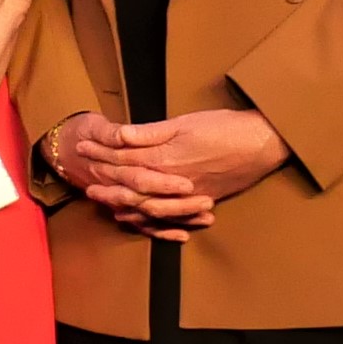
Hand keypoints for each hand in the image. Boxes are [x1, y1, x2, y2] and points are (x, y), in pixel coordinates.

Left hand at [62, 108, 289, 239]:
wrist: (261, 144)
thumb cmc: (225, 127)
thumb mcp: (185, 122)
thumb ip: (150, 132)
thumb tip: (120, 135)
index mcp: (164, 158)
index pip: (123, 158)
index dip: (100, 153)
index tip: (81, 147)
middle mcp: (170, 182)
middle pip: (129, 186)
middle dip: (105, 183)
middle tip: (84, 184)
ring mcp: (184, 196)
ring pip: (145, 206)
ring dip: (123, 204)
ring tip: (105, 204)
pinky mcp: (198, 202)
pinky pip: (167, 218)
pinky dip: (149, 221)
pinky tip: (138, 219)